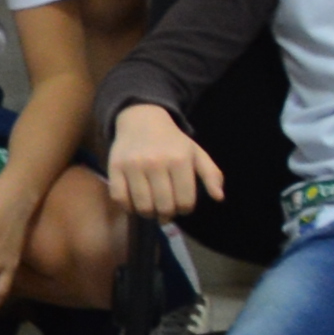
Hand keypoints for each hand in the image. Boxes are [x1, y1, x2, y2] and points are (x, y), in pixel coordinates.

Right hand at [106, 107, 218, 221]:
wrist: (142, 120)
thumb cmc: (173, 141)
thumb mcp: (197, 153)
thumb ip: (212, 175)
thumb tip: (218, 198)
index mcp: (180, 160)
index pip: (185, 201)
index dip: (185, 210)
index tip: (182, 206)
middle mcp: (156, 162)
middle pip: (163, 206)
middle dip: (167, 214)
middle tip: (166, 210)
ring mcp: (133, 165)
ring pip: (142, 206)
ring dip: (148, 213)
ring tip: (151, 208)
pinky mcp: (115, 167)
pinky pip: (120, 198)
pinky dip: (128, 207)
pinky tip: (134, 203)